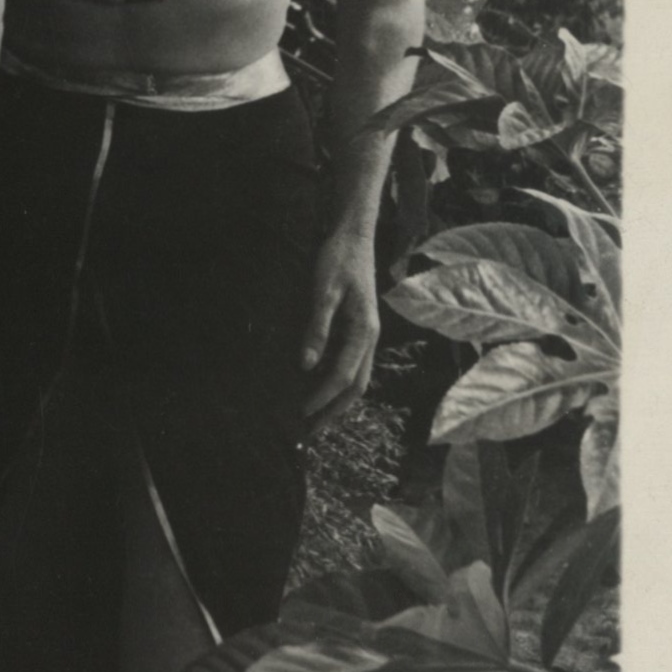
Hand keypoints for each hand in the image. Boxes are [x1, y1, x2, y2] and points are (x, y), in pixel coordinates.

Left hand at [297, 234, 380, 432]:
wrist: (353, 238)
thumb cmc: (336, 261)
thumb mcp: (321, 292)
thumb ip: (316, 328)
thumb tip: (306, 365)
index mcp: (364, 331)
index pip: (342, 376)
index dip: (322, 397)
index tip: (302, 413)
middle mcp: (370, 338)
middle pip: (356, 386)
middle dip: (333, 411)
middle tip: (309, 432)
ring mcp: (367, 335)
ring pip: (357, 378)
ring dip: (337, 401)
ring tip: (315, 419)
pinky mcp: (359, 329)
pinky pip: (352, 364)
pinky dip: (338, 383)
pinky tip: (320, 387)